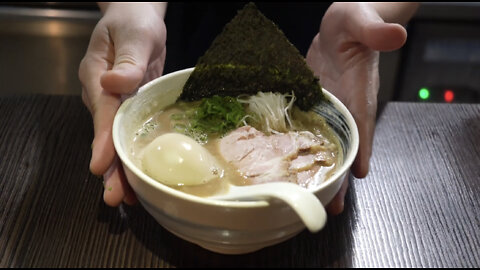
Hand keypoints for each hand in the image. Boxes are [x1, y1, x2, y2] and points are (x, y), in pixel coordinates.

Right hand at [79, 2, 166, 206]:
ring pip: (116, 141)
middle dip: (109, 167)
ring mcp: (115, 104)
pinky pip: (128, 135)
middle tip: (114, 197)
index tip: (101, 164)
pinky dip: (132, 157)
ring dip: (120, 170)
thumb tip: (115, 82)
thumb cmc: (134, 23)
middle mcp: (102, 96)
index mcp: (97, 77)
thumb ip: (128, 59)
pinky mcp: (130, 108)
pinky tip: (139, 177)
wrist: (136, 20)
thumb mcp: (134, 34)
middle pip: (105, 136)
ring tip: (126, 198)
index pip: (101, 113)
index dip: (102, 140)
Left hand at [307, 2, 417, 214]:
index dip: (361, 152)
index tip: (356, 178)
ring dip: (320, 169)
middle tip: (330, 206)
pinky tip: (289, 163)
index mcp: (359, 93)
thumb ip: (375, 29)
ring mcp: (329, 108)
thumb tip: (396, 34)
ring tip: (310, 196)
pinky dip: (301, 148)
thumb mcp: (360, 20)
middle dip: (339, 175)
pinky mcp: (313, 104)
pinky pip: (309, 131)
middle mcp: (346, 106)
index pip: (362, 127)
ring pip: (325, 144)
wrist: (340, 23)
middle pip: (345, 146)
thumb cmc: (354, 20)